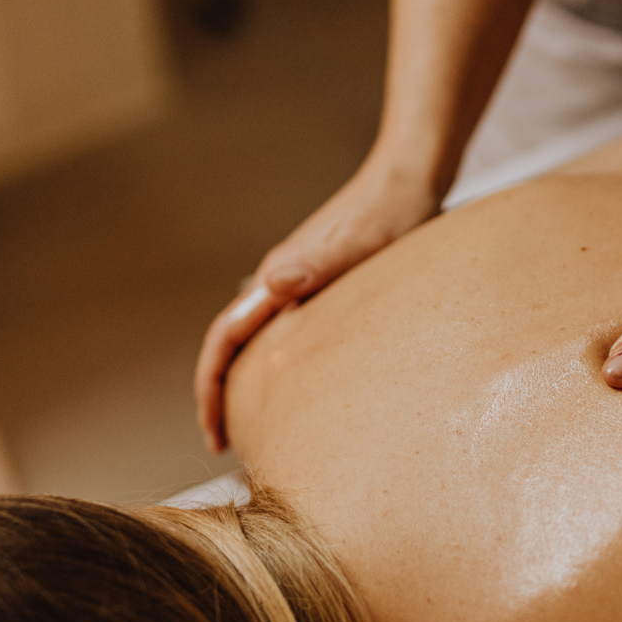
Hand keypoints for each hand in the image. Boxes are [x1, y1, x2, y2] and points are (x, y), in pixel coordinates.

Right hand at [196, 160, 437, 450]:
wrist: (410, 178)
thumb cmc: (390, 209)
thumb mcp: (358, 240)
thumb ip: (318, 261)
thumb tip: (273, 282)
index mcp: (278, 276)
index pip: (225, 338)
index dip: (211, 386)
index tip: (211, 428)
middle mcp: (281, 281)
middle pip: (233, 345)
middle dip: (221, 394)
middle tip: (225, 443)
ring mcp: (302, 282)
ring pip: (259, 340)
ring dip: (248, 381)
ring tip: (257, 425)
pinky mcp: (326, 284)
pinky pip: (289, 333)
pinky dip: (280, 365)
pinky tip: (305, 386)